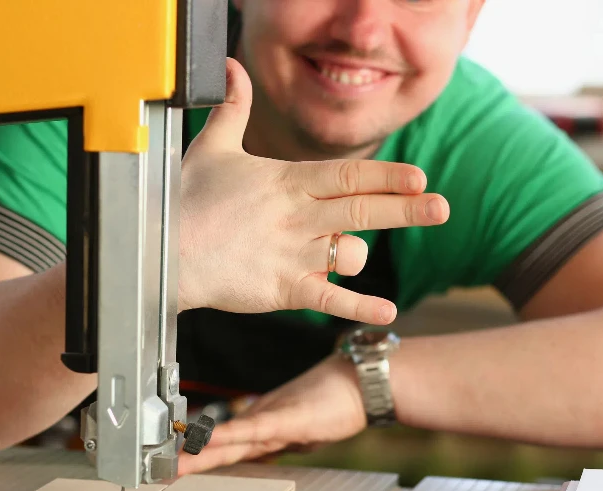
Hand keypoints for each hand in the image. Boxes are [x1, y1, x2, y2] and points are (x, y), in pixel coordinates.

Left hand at [177, 356, 367, 473]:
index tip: (179, 462)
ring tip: (176, 460)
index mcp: (269, 426)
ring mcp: (274, 421)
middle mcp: (265, 423)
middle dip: (193, 459)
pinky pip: (251, 430)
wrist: (363, 380)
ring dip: (201, 450)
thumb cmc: (341, 398)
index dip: (204, 453)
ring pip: (230, 440)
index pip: (230, 444)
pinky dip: (228, 435)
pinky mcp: (285, 419)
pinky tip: (207, 438)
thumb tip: (277, 449)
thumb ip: (290, 436)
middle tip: (163, 468)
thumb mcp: (310, 427)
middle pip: (222, 446)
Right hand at [178, 58, 448, 324]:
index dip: (387, 176)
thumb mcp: (212, 147)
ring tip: (357, 254)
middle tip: (442, 207)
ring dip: (363, 254)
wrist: (160, 253)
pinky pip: (331, 298)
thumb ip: (232, 109)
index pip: (348, 175)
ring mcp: (293, 254)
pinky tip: (388, 310)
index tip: (419, 177)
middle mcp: (297, 217)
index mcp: (286, 181)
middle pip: (363, 210)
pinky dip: (361, 305)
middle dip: (407, 209)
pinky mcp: (283, 288)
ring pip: (350, 254)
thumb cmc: (184, 200)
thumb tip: (232, 68)